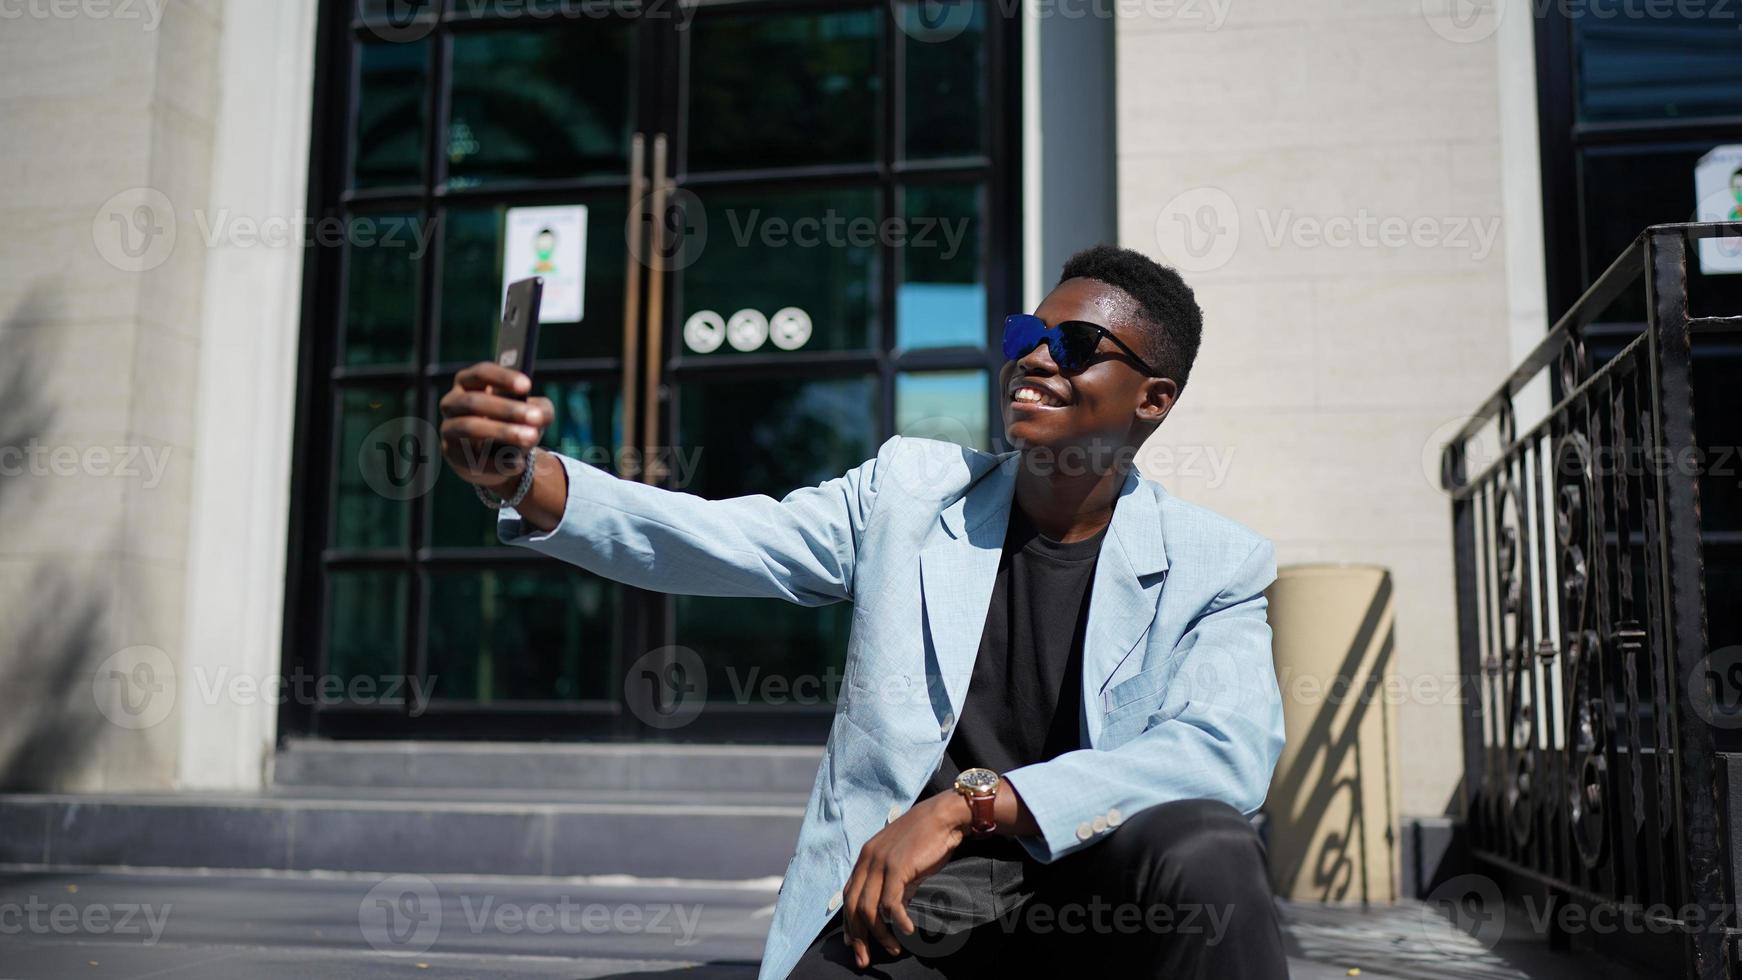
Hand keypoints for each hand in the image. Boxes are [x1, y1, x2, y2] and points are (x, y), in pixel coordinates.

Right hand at [439, 361, 552, 494]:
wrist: (505, 457)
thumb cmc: (516, 423)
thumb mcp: (534, 414)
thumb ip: (541, 411)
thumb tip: (539, 416)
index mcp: (470, 383)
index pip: (481, 373)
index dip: (503, 378)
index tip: (528, 386)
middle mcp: (453, 403)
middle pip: (474, 401)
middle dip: (507, 409)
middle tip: (535, 418)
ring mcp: (449, 429)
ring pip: (470, 427)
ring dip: (502, 432)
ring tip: (530, 438)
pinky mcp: (453, 456)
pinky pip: (471, 459)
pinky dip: (497, 463)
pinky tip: (518, 464)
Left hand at [842, 791, 972, 968]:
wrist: (944, 816)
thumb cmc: (927, 839)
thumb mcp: (903, 861)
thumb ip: (893, 883)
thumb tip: (892, 912)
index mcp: (866, 857)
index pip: (848, 895)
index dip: (848, 922)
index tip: (853, 943)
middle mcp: (868, 860)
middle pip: (852, 906)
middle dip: (858, 937)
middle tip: (864, 959)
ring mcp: (881, 863)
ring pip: (869, 908)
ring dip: (879, 934)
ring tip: (892, 948)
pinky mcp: (897, 868)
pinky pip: (891, 903)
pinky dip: (898, 921)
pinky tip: (907, 930)